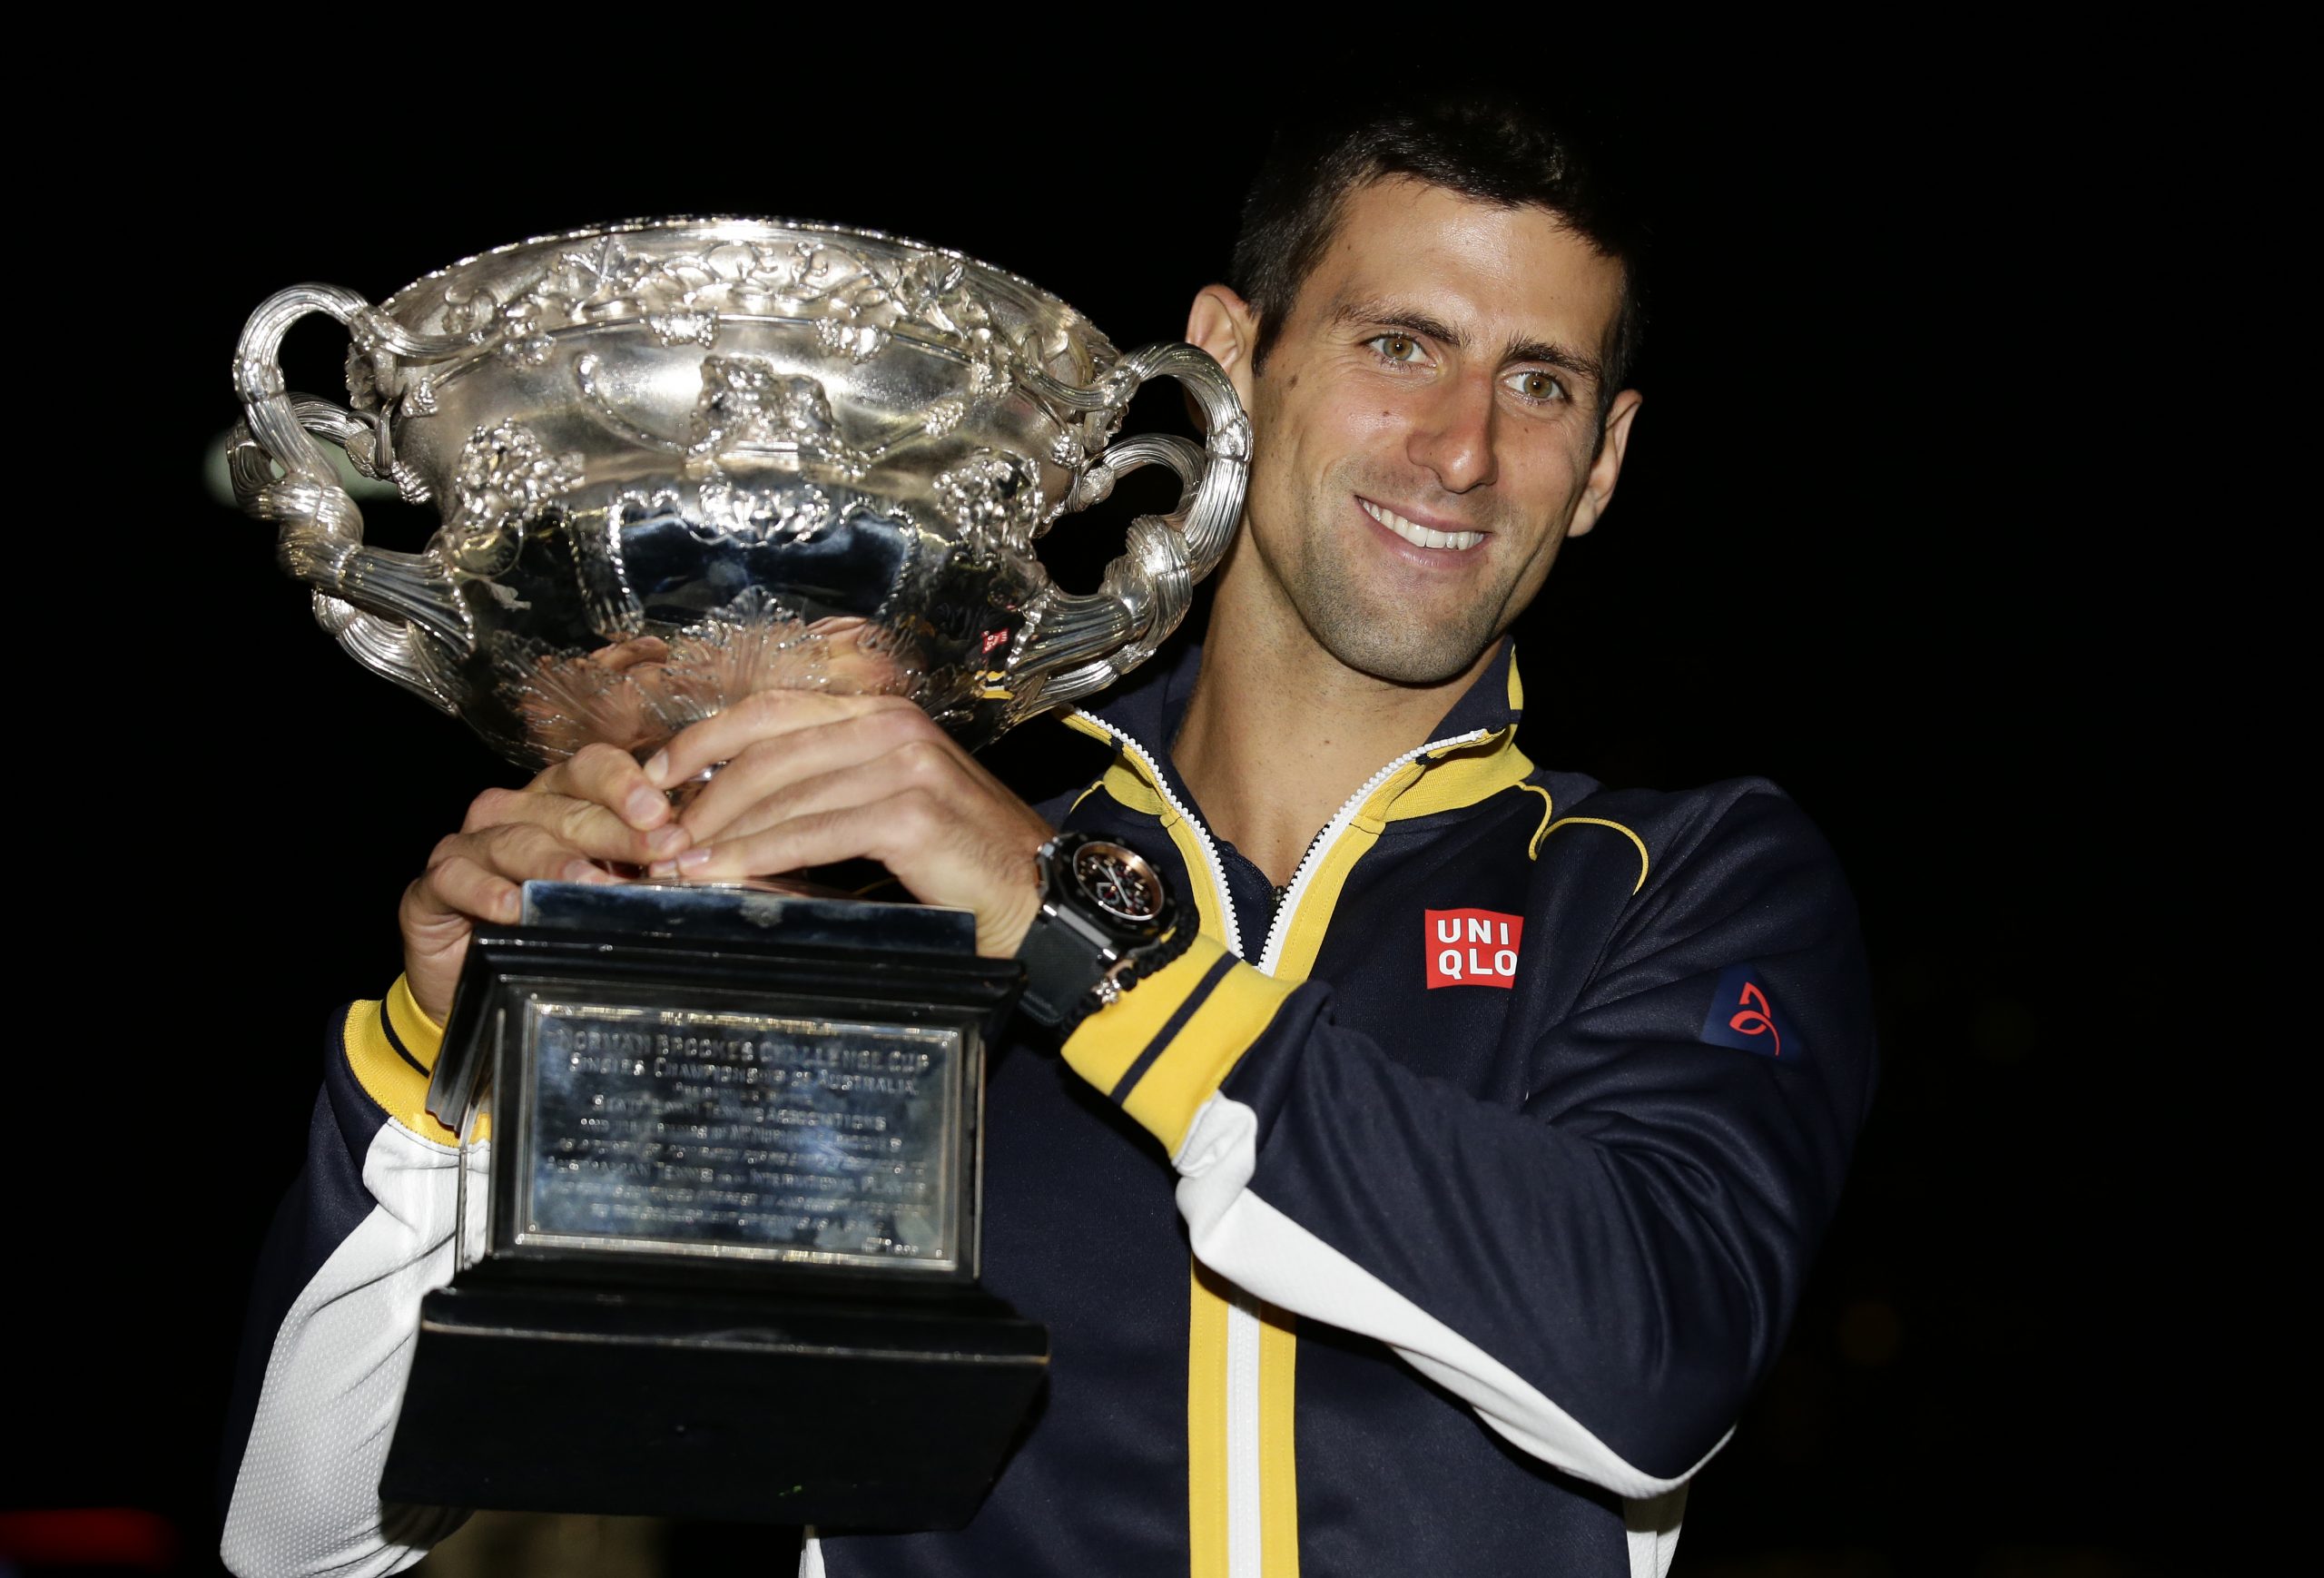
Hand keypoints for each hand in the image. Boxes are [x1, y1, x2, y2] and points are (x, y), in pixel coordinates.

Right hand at [399, 744, 692, 1022]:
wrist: (475, 979)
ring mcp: (470, 844)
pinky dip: (485, 892)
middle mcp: (514, 811)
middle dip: (615, 831)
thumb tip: (694, 866)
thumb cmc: (551, 928)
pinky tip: (512, 908)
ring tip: (593, 886)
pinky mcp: (432, 884)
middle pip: (566, 808)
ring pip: (516, 840)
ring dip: (558, 863)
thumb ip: (639, 872)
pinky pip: (457, 878)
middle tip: (657, 851)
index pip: (592, 769)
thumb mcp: (602, 897)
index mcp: (560, 800)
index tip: (663, 815)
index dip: (627, 785)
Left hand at [641, 692, 1049, 959]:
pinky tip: (723, 875)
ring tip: (675, 864)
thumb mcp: (886, 808)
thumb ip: (824, 796)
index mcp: (881, 713)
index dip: (703, 738)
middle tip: (653, 833)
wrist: (1039, 895)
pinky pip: (813, 831)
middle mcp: (892, 724)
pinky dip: (758, 855)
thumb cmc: (960, 861)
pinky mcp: (911, 812)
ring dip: (720, 831)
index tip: (655, 775)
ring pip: (784, 789)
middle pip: (767, 744)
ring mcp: (905, 763)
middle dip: (699, 791)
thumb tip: (730, 817)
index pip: (773, 708)